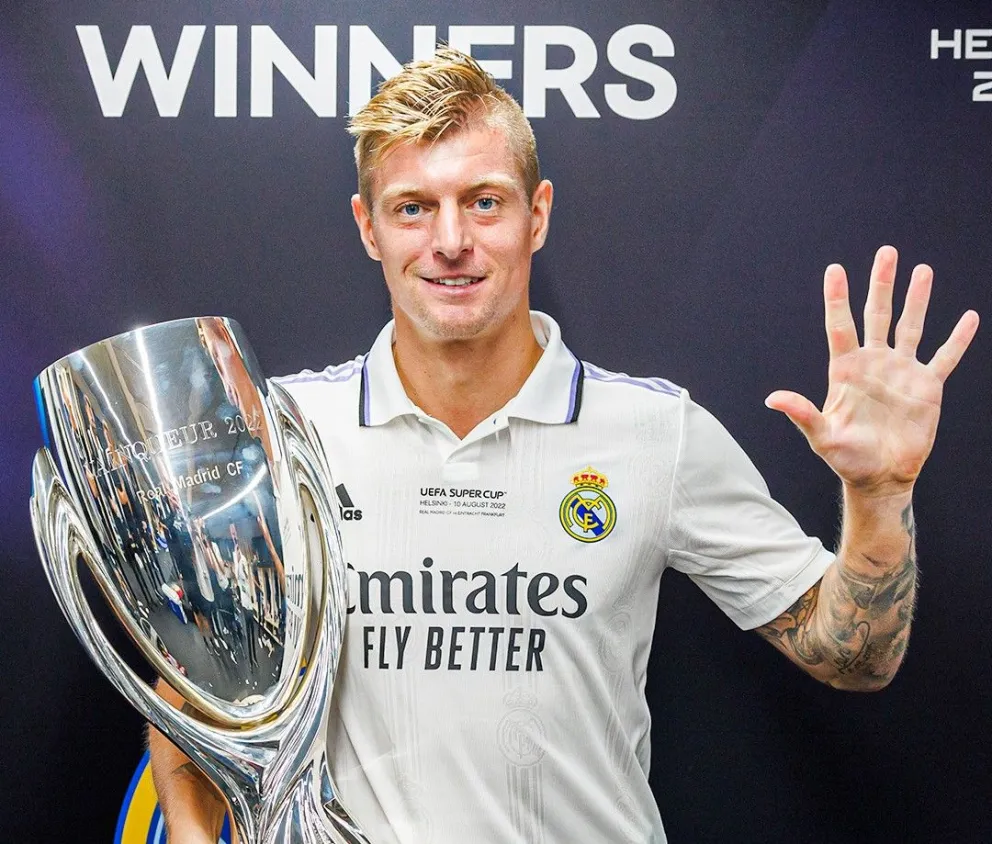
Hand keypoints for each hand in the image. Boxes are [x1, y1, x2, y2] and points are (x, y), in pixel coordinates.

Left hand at [765, 245, 978, 497]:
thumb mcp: (821, 437)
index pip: (840, 325)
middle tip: (886, 252)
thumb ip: (802, 414)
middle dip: (881, 284)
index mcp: (845, 370)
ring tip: (922, 270)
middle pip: (877, 314)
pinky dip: (957, 339)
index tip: (835, 268)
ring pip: (910, 326)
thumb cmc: (846, 459)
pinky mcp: (927, 387)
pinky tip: (967, 317)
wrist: (880, 477)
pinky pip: (944, 357)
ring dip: (917, 299)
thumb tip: (772, 398)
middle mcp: (874, 364)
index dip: (837, 298)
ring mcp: (901, 372)